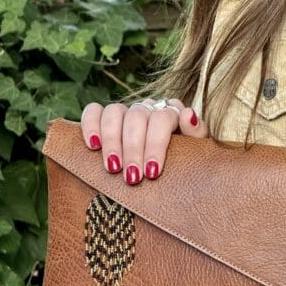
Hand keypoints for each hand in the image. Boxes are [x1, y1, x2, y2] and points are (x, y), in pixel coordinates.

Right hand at [80, 97, 207, 184]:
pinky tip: (93, 146)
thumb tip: (188, 114)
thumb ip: (196, 132)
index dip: (156, 144)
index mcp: (171, 112)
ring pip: (114, 112)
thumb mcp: (196, 150)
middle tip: (132, 178)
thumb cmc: (184, 161)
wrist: (173, 172)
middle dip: (133, 149)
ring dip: (112, 141)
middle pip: (137, 117)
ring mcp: (125, 111)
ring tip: (112, 168)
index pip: (162, 117)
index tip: (152, 172)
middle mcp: (147, 107)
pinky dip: (90, 125)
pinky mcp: (103, 117)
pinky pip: (92, 111)